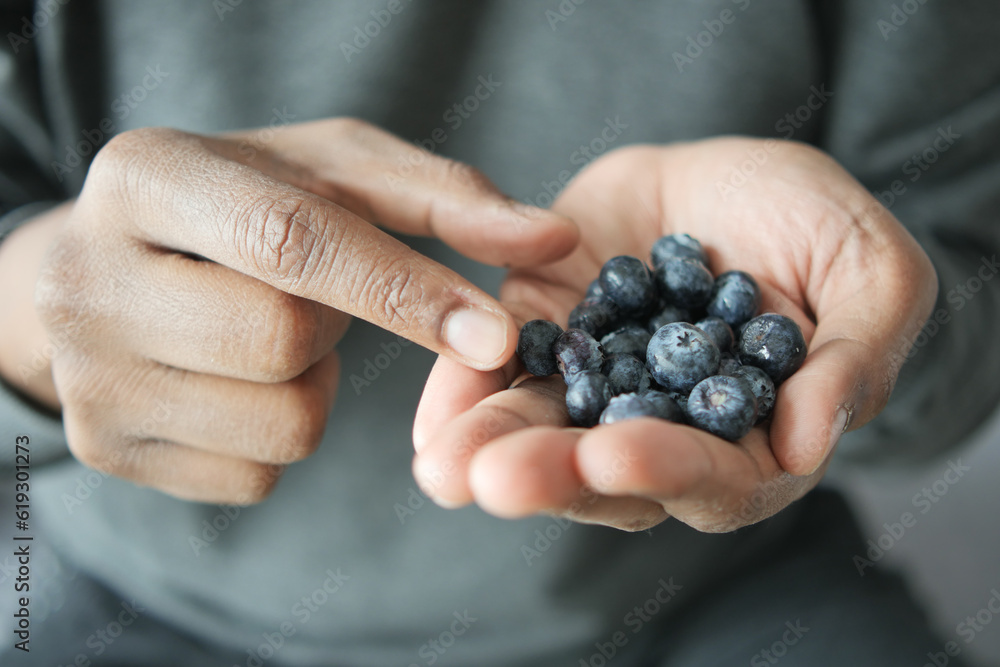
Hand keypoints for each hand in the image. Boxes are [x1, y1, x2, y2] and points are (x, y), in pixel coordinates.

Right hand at [32, 120, 576, 502]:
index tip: (498, 336)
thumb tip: (557, 240)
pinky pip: (257, 476)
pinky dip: (281, 436)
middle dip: (334, 329)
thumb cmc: (250, 204)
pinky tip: (241, 384)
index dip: (403, 290)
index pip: (289, 242)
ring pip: (281, 424)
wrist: (127, 262)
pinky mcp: (105, 447)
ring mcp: (88, 374)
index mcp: (148, 178)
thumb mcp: (337, 173)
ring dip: (314, 386)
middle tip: (306, 295)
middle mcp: (87, 278)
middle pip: (283, 342)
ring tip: (270, 334)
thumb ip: (449, 200)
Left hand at [412, 138, 935, 531]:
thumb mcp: (870, 273)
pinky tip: (431, 418)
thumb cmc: (820, 225)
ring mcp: (595, 380)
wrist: (735, 174)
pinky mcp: (546, 330)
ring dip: (492, 448)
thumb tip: (809, 443)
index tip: (615, 455)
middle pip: (607, 473)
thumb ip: (854, 356)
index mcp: (749, 437)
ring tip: (444, 464)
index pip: (714, 475)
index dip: (668, 468)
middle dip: (552, 476)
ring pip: (543, 429)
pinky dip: (463, 390)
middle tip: (495, 480)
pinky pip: (502, 365)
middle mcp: (660, 426)